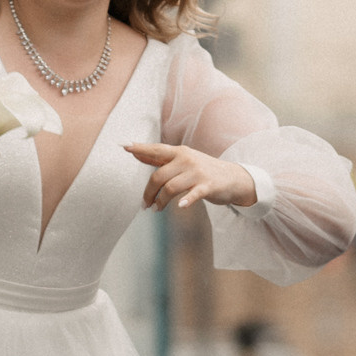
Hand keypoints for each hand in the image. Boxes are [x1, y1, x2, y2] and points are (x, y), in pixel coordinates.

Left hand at [126, 140, 256, 213]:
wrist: (232, 178)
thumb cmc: (201, 169)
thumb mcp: (181, 160)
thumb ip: (159, 158)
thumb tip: (135, 152)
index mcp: (179, 152)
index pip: (156, 149)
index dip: (140, 148)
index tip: (124, 146)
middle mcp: (187, 160)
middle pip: (159, 176)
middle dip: (148, 193)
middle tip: (144, 205)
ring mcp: (198, 173)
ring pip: (171, 187)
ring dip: (160, 201)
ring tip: (156, 209)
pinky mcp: (208, 186)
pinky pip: (194, 194)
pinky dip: (186, 200)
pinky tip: (180, 207)